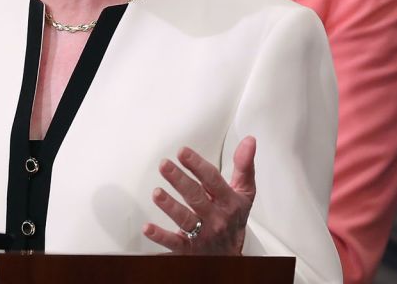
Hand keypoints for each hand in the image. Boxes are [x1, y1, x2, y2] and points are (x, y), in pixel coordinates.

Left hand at [142, 136, 256, 254]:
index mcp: (229, 202)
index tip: (183, 152)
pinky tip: (148, 228)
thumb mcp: (245, 192)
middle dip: (179, 180)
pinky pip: (173, 243)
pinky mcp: (188, 249)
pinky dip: (160, 236)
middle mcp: (215, 218)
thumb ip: (244, 166)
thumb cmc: (234, 218)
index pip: (213, 180)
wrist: (231, 255)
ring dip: (170, 206)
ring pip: (184, 220)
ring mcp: (201, 234)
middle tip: (164, 165)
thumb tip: (249, 141)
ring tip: (157, 193)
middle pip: (196, 197)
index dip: (197, 165)